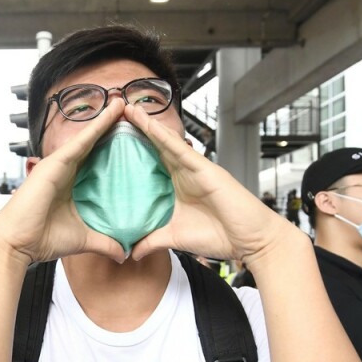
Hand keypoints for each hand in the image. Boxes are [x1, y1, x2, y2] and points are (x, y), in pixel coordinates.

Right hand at [0, 99, 126, 265]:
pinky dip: (96, 126)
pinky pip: (80, 141)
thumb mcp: (82, 239)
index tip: (131, 138)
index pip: (96, 162)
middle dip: (110, 128)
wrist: (17, 243)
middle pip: (92, 145)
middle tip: (130, 112)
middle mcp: (64, 171)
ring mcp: (58, 165)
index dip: (111, 148)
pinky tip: (112, 113)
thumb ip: (104, 241)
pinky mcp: (55, 164)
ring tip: (124, 104)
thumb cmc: (41, 239)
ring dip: (106, 120)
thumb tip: (124, 252)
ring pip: (87, 138)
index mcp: (70, 185)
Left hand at [123, 103, 292, 264]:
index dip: (133, 150)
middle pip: (156, 147)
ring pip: (167, 143)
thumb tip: (131, 252)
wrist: (250, 241)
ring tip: (129, 109)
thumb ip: (152, 241)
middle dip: (138, 130)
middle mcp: (185, 173)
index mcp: (177, 186)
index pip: (150, 163)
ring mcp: (195, 169)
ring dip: (148, 125)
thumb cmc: (220, 236)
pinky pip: (182, 151)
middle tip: (117, 112)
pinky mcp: (206, 170)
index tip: (111, 139)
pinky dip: (166, 138)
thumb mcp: (175, 238)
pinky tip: (151, 125)